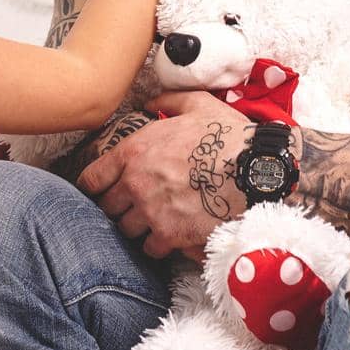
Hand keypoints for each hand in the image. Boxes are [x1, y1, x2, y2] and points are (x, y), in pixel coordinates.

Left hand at [76, 91, 252, 261]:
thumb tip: (150, 102)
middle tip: (132, 205)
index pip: (92, 178)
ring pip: (126, 230)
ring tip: (152, 220)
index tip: (102, 190)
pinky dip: (157, 244)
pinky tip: (169, 235)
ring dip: (136, 226)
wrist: (257, 171)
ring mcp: (151, 212)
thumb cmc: (229, 137)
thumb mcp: (198, 105)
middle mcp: (136, 184)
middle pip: (106, 208)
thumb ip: (167, 102)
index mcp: (135, 151)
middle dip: (117, 207)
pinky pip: (150, 248)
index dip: (95, 185)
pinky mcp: (171, 236)